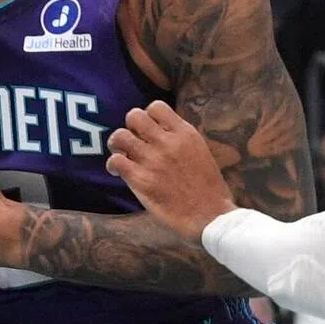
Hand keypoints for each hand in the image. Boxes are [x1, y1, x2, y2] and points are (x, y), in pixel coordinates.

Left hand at [106, 102, 236, 240]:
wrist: (210, 217)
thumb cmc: (208, 188)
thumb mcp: (200, 151)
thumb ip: (180, 139)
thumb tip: (161, 132)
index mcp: (185, 133)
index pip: (156, 107)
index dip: (148, 117)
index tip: (149, 131)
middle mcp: (168, 142)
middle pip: (133, 116)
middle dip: (130, 127)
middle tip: (133, 141)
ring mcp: (153, 160)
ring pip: (119, 136)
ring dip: (117, 145)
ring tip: (122, 155)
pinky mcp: (142, 181)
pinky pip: (115, 161)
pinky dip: (113, 165)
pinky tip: (119, 172)